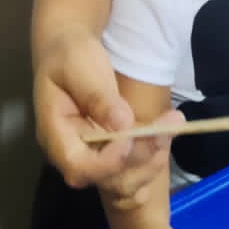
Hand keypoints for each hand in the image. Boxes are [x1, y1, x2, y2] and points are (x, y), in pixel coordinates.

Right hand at [33, 30, 168, 196]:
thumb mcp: (78, 66)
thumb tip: (123, 123)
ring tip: (174, 123)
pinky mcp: (110, 150)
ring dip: (154, 156)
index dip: (109, 160)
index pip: (78, 166)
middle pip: (107, 178)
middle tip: (171, 123)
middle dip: (142, 157)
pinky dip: (154, 152)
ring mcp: (92, 155)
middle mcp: (72, 154)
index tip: (131, 132)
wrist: (69, 50)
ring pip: (125, 178)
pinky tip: (170, 128)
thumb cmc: (69, 55)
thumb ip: (97, 96)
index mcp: (55, 136)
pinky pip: (133, 165)